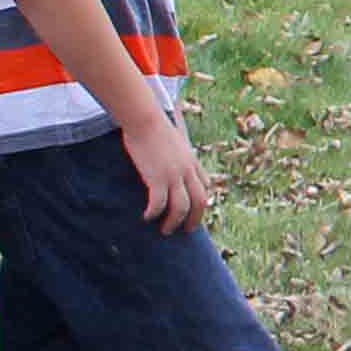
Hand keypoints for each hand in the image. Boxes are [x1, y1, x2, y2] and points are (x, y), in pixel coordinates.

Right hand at [123, 112, 213, 233]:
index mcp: (192, 161)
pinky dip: (154, 214)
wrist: (145, 119)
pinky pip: (159, 204)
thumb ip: (177, 151)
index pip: (205, 186)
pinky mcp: (158, 179)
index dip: (202, 201)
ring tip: (166, 230)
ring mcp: (174, 176)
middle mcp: (188, 171)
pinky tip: (146, 217)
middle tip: (187, 231)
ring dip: (174, 222)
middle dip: (195, 219)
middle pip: (200, 201)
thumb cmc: (154, 125)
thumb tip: (171, 155)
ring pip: (182, 208)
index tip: (195, 210)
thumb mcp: (175, 139)